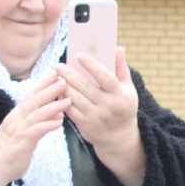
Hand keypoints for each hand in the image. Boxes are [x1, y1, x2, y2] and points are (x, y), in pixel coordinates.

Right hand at [0, 75, 71, 185]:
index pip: (30, 96)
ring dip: (53, 106)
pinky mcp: (22, 143)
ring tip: (68, 101)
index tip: (55, 75)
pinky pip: (36, 131)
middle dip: (49, 90)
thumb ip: (38, 122)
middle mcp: (16, 119)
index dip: (42, 85)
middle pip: (34, 101)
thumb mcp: (23, 132)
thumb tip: (57, 114)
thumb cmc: (9, 150)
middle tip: (63, 81)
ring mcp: (18, 130)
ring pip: (37, 114)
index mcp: (16, 115)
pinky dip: (48, 125)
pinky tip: (59, 122)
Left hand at [58, 48, 145, 185]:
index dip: (91, 66)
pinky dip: (62, 100)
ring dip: (63, 87)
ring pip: (75, 98)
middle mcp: (108, 106)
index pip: (105, 77)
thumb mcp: (129, 89)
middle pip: (85, 87)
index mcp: (120, 94)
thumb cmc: (123, 107)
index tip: (78, 55)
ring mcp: (96, 117)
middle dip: (70, 75)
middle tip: (58, 65)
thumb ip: (122, 68)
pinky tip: (57, 92)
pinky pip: (70, 110)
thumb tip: (119, 48)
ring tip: (55, 77)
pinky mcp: (85, 125)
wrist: (119, 137)